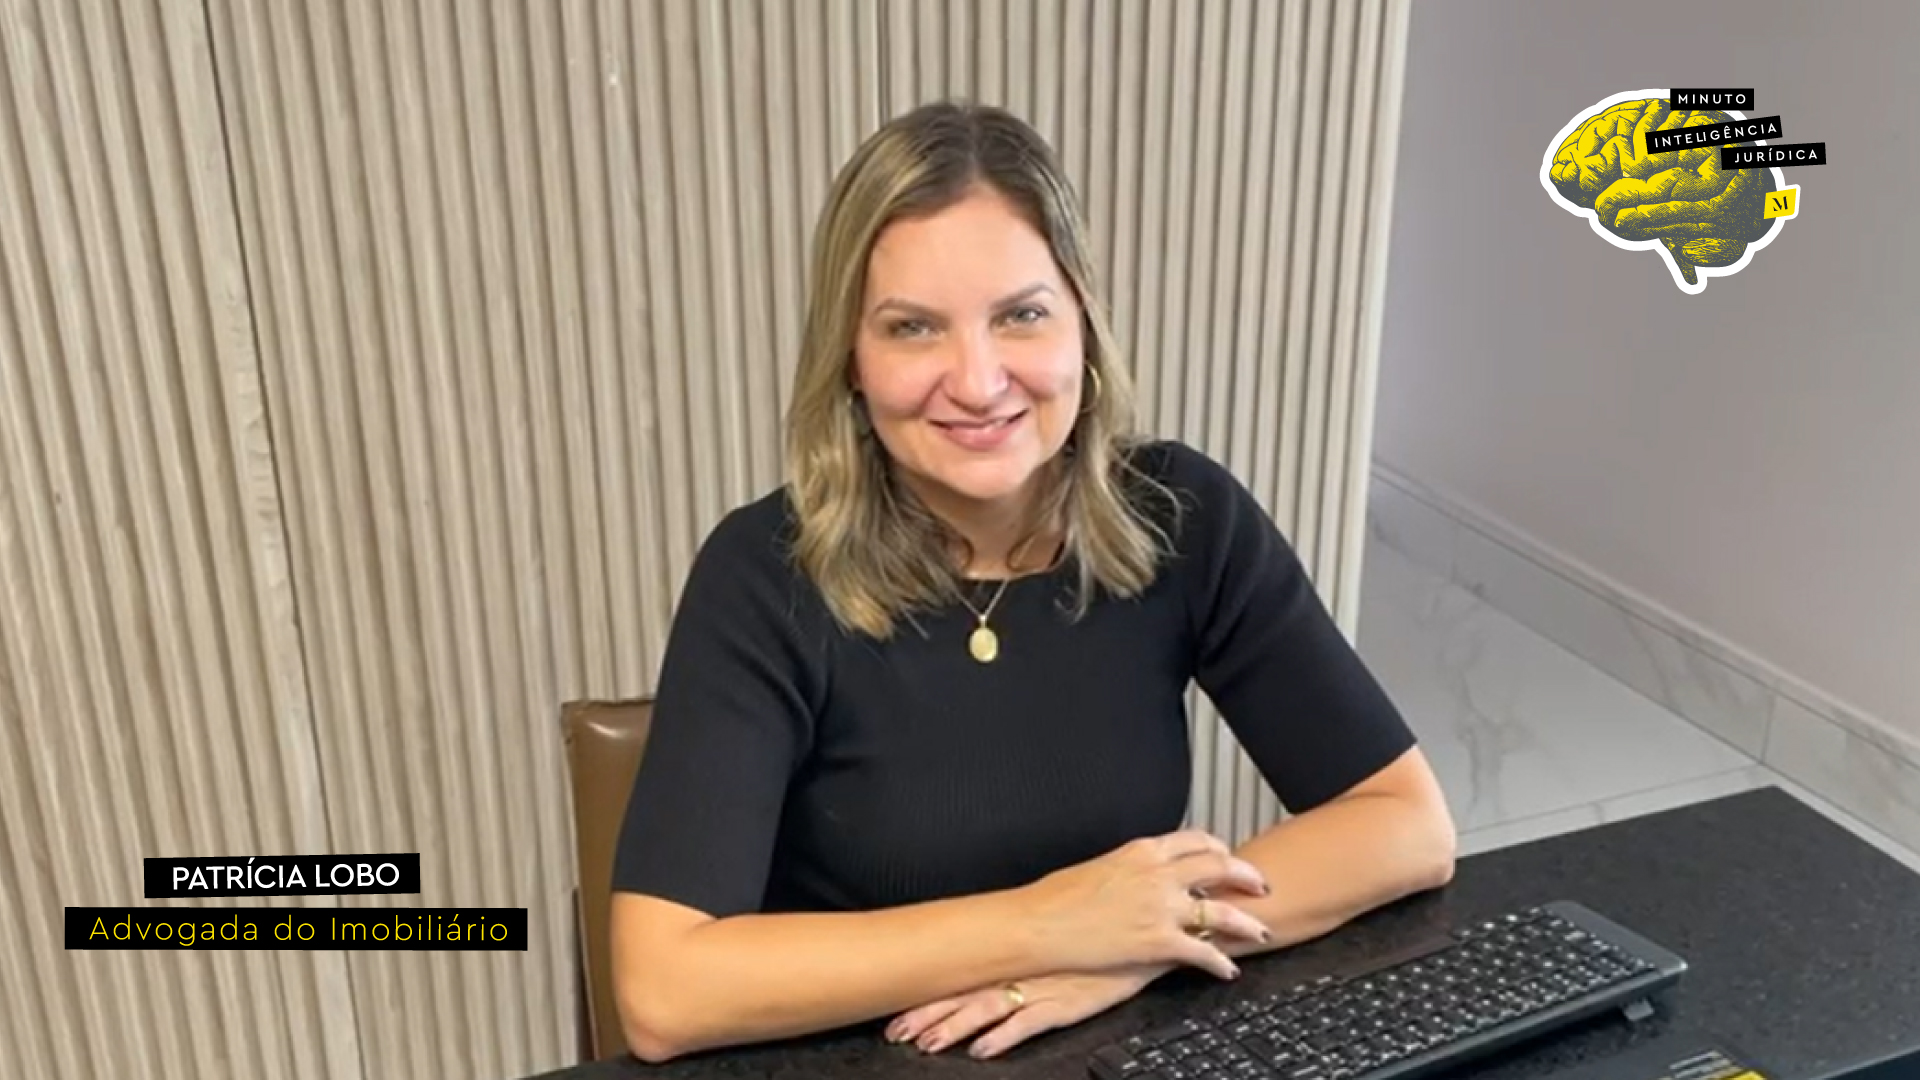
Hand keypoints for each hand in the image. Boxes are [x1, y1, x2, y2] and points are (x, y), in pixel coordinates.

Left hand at [885, 964, 1169, 1058]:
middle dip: (928, 1015)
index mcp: (1012, 956)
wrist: (1133, 933)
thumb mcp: (1049, 942)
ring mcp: (1040, 988)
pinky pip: (1027, 1023)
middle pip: (965, 995)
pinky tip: (982, 1049)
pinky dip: (1003, 1037)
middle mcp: (1019, 971)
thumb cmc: (1092, 937)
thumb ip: (1021, 952)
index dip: (927, 992)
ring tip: (927, 1044)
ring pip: (987, 1010)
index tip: (896, 1005)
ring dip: (955, 1028)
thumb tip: (991, 959)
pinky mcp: (1064, 1005)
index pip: (960, 975)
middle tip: (896, 1032)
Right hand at [1023, 829, 1272, 979]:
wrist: (1039, 924)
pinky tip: (1228, 969)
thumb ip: (1127, 868)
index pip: (1194, 840)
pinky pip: (1203, 951)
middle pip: (1219, 866)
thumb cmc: (1055, 898)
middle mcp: (1158, 874)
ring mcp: (1161, 907)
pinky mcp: (1158, 941)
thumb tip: (1136, 877)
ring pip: (1222, 910)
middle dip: (1245, 876)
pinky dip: (1220, 962)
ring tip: (1260, 931)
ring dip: (1246, 922)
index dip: (1216, 849)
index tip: (1225, 856)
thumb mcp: (1098, 866)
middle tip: (1259, 885)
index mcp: (1141, 851)